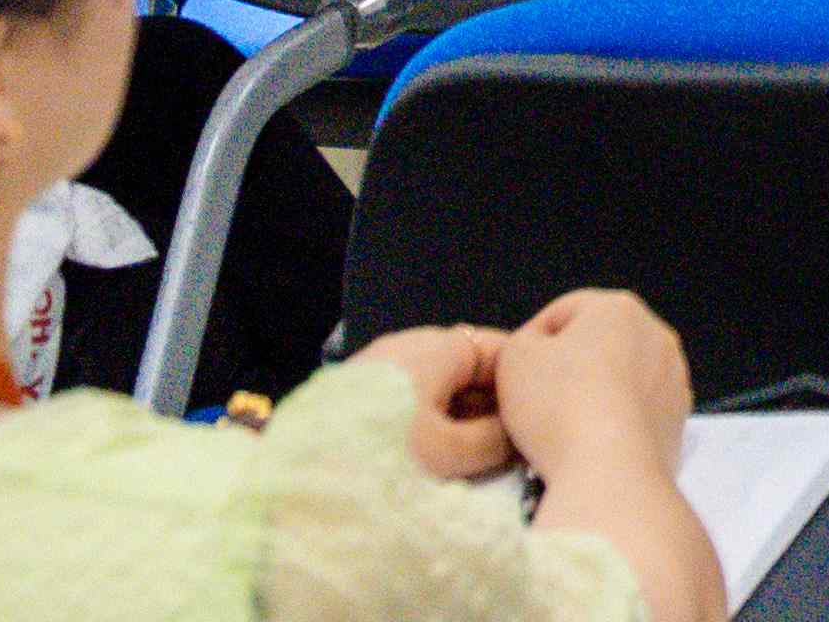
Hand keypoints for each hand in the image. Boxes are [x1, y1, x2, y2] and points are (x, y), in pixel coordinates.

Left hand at [353, 325, 519, 477]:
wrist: (293, 482)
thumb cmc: (378, 454)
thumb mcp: (449, 453)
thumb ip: (496, 440)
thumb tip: (515, 437)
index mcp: (434, 346)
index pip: (502, 350)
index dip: (524, 386)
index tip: (535, 423)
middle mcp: (407, 346)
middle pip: (470, 370)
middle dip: (490, 408)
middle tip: (504, 450)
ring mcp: (379, 369)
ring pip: (440, 389)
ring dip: (458, 420)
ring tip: (466, 460)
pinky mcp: (357, 395)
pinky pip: (411, 401)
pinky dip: (428, 424)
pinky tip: (428, 457)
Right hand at [488, 289, 691, 475]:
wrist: (610, 470)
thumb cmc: (560, 407)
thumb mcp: (515, 358)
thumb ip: (522, 340)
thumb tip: (535, 347)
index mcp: (619, 308)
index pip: (564, 311)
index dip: (532, 339)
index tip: (516, 370)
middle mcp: (657, 335)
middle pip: (597, 343)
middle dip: (566, 366)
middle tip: (535, 398)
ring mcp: (673, 376)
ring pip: (619, 377)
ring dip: (592, 393)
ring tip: (562, 424)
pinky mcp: (678, 417)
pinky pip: (636, 410)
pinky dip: (615, 420)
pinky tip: (591, 440)